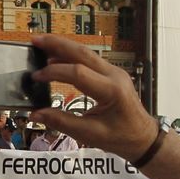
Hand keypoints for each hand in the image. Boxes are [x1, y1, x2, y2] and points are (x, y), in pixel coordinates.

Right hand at [26, 33, 158, 161]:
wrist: (144, 137)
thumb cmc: (121, 138)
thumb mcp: (90, 134)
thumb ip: (61, 122)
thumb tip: (36, 114)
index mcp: (111, 91)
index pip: (78, 73)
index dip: (54, 72)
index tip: (36, 77)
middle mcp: (114, 75)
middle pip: (83, 53)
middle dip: (57, 44)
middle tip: (36, 40)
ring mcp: (114, 72)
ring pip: (86, 53)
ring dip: (63, 47)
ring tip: (42, 44)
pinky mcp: (111, 73)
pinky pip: (89, 60)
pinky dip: (71, 56)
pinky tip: (56, 58)